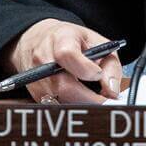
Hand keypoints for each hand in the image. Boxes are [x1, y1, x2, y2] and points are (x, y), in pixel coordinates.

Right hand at [3, 19, 122, 102]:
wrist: (41, 40)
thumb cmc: (74, 42)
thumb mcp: (98, 44)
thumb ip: (110, 66)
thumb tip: (112, 92)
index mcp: (61, 39)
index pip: (68, 55)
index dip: (86, 69)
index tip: (98, 75)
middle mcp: (43, 58)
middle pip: (64, 86)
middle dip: (88, 97)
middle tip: (103, 100)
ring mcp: (35, 77)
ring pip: (59, 100)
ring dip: (78, 103)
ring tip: (89, 95)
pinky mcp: (32, 92)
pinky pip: (53, 106)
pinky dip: (68, 105)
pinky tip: (76, 97)